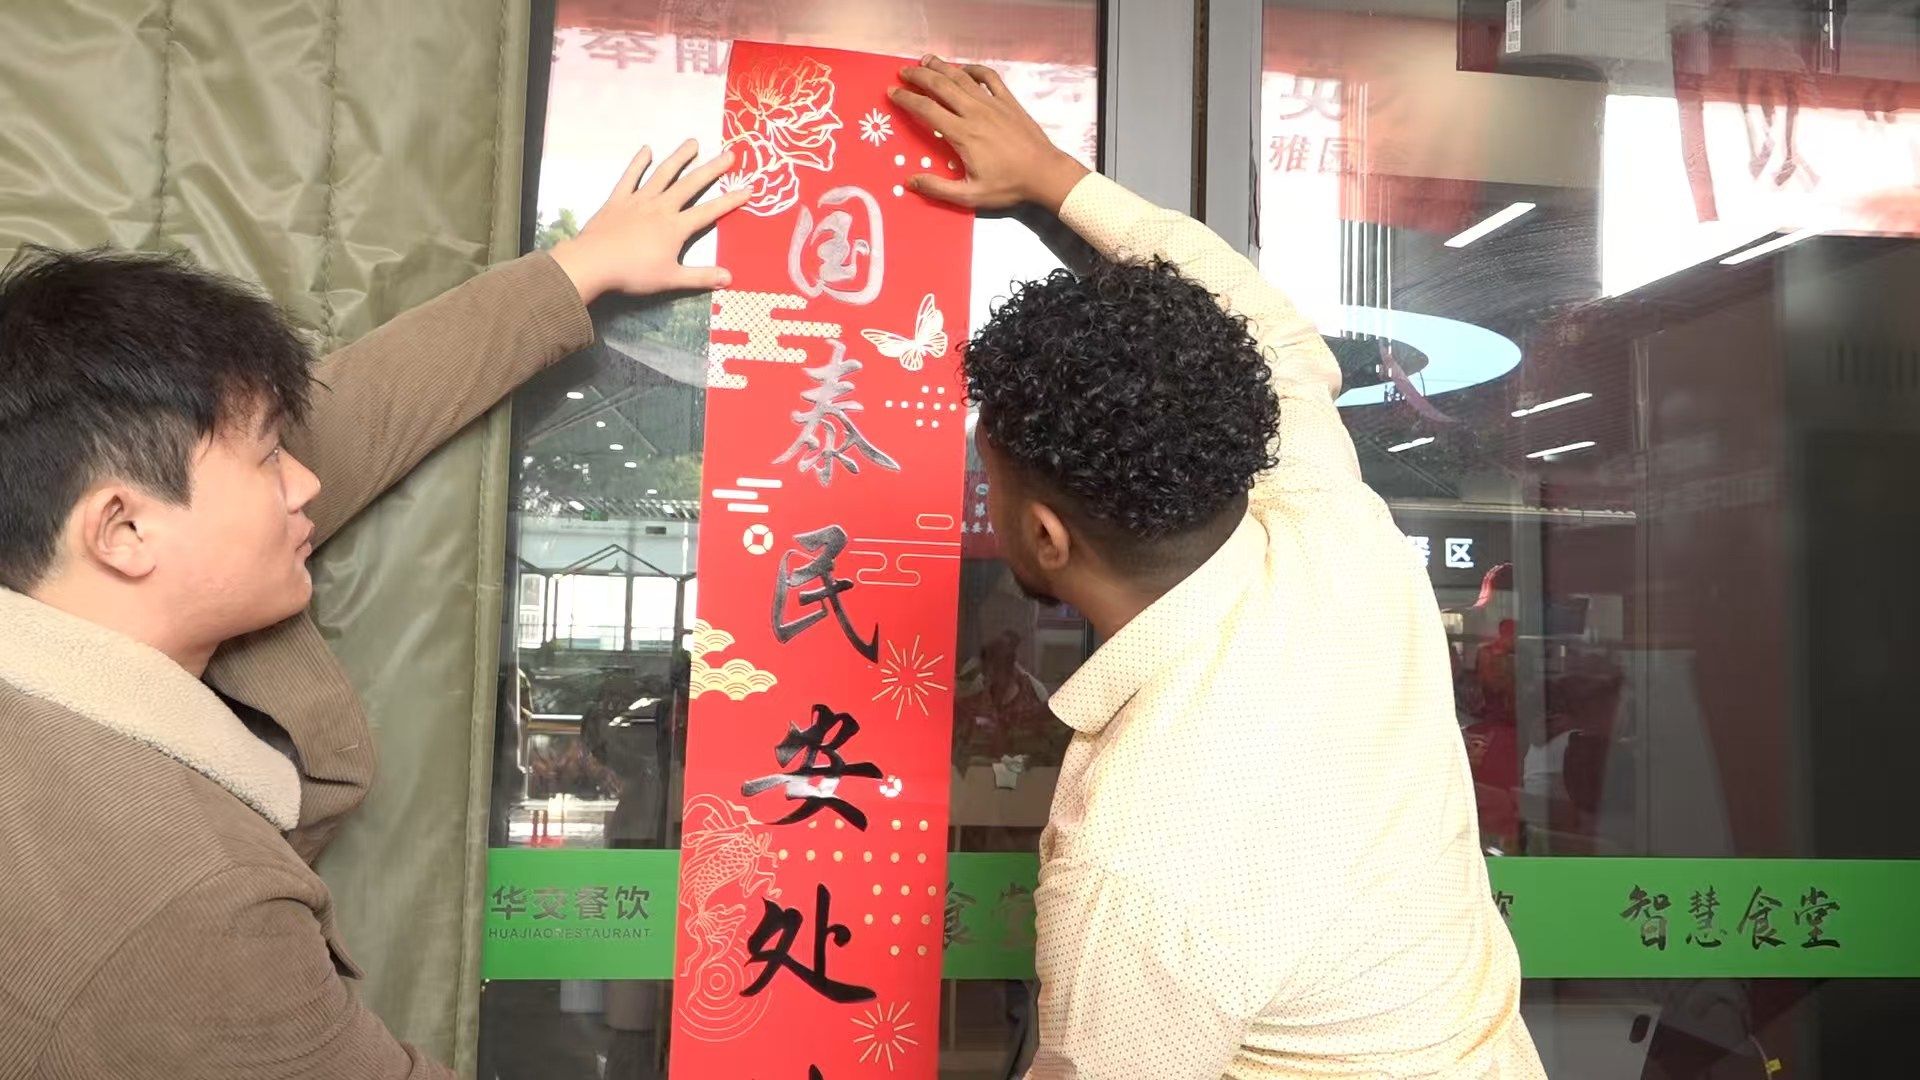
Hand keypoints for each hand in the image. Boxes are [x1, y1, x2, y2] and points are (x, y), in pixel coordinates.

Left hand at [548, 140, 750, 302]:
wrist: (593, 263)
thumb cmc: (633, 273)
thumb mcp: (671, 279)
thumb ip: (701, 276)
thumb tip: (729, 278)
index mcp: (676, 227)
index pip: (709, 212)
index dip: (730, 201)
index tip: (747, 189)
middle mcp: (661, 208)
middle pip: (690, 185)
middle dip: (711, 170)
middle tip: (729, 155)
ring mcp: (638, 200)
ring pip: (663, 174)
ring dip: (679, 157)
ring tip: (693, 142)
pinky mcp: (618, 199)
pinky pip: (630, 177)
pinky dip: (638, 163)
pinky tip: (646, 150)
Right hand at [889, 56, 1088, 212]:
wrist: (1045, 173)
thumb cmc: (1009, 185)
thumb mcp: (971, 195)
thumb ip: (938, 188)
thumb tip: (909, 182)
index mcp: (962, 133)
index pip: (927, 109)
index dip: (907, 99)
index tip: (892, 92)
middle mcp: (975, 112)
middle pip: (941, 85)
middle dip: (919, 76)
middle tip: (903, 72)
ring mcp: (993, 103)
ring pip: (962, 78)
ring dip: (942, 67)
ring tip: (925, 60)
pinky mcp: (1008, 101)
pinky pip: (989, 77)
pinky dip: (974, 69)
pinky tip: (964, 69)